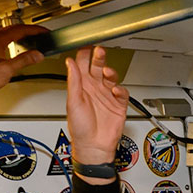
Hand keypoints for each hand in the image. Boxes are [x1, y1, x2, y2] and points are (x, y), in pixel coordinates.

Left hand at [0, 23, 48, 101]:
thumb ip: (23, 61)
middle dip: (29, 31)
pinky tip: (15, 45)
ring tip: (31, 39)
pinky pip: (1, 37)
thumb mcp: (6, 70)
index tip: (44, 31)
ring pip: (7, 32)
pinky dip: (12, 38)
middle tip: (41, 34)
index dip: (35, 30)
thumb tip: (37, 55)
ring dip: (20, 34)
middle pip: (14, 28)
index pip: (21, 30)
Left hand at [65, 45, 128, 165]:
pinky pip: (122, 93)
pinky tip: (116, 91)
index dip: (83, 55)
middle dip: (99, 58)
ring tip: (108, 72)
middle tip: (99, 51)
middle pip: (98, 67)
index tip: (85, 46)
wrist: (93, 147)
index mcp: (81, 87)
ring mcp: (106, 96)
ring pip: (111, 77)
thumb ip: (73, 82)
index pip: (82, 65)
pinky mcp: (118, 105)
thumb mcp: (73, 103)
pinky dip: (120, 90)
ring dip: (110, 72)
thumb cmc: (80, 129)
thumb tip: (69, 63)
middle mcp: (94, 89)